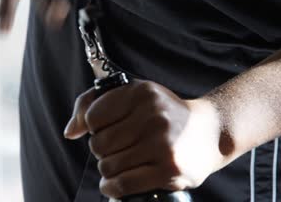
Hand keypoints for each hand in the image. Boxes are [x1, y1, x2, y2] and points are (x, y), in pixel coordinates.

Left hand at [64, 80, 231, 198]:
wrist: (210, 132)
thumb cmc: (165, 114)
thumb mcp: (134, 96)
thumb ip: (93, 104)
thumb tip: (70, 132)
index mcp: (141, 93)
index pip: (93, 117)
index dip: (95, 127)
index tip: (108, 129)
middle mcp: (153, 116)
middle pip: (99, 144)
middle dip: (102, 150)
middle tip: (117, 149)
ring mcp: (162, 144)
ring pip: (108, 166)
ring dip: (108, 170)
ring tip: (121, 164)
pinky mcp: (169, 170)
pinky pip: (123, 185)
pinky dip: (112, 188)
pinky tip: (114, 184)